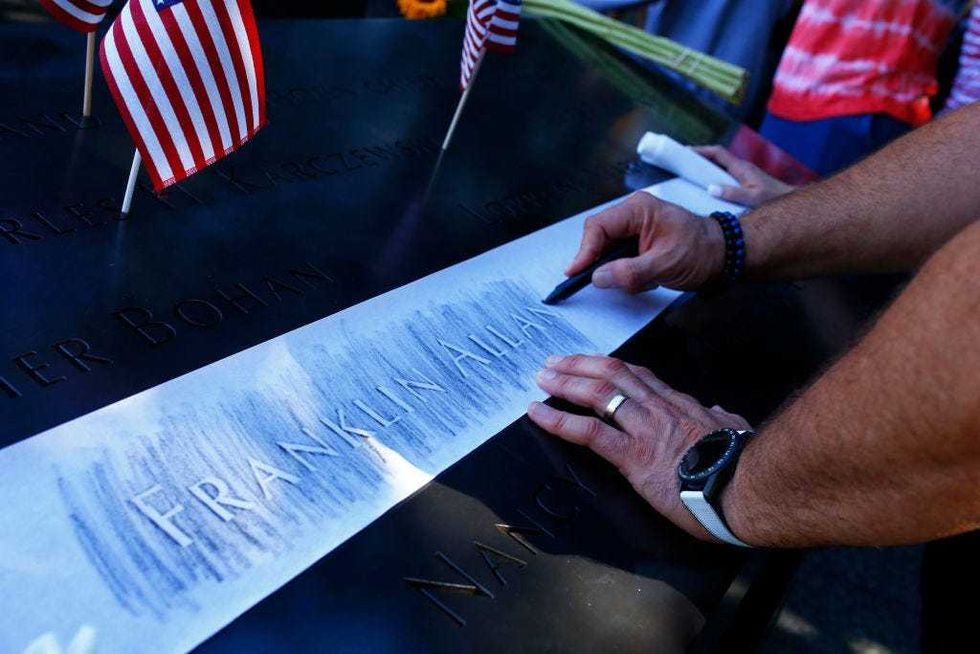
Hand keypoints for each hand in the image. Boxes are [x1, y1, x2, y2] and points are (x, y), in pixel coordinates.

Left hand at [527, 354, 751, 541]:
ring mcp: (644, 430)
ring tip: (542, 379)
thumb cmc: (744, 466)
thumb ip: (720, 418)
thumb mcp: (734, 431)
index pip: (639, 376)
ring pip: (597, 394)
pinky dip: (558, 419)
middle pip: (612, 374)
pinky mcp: (633, 456)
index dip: (609, 367)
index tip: (591, 363)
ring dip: (564, 383)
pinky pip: (589, 432)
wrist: (747, 489)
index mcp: (680, 406)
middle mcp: (659, 410)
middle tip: (554, 362)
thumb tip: (717, 409)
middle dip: (579, 365)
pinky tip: (538, 413)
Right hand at [566, 192, 725, 291]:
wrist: (724, 254)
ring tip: (641, 279)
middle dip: (602, 262)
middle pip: (599, 237)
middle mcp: (633, 213)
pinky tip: (646, 277)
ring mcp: (636, 227)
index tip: (576, 272)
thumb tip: (598, 277)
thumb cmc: (701, 252)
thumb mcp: (665, 265)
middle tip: (606, 282)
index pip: (598, 227)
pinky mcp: (639, 240)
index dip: (584, 251)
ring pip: (608, 250)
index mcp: (638, 209)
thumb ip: (629, 272)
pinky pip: (620, 256)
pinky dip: (627, 271)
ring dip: (618, 269)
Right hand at [693, 145, 794, 206]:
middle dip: (698, 156)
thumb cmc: (773, 199)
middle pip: (715, 157)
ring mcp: (742, 173)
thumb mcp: (753, 198)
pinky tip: (704, 185)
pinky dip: (711, 175)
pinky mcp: (744, 180)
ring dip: (704, 166)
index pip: (717, 153)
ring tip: (686, 171)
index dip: (700, 150)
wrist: (790, 200)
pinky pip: (723, 174)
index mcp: (741, 167)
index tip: (684, 151)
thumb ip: (733, 193)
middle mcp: (741, 167)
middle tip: (679, 160)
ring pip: (719, 165)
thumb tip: (710, 188)